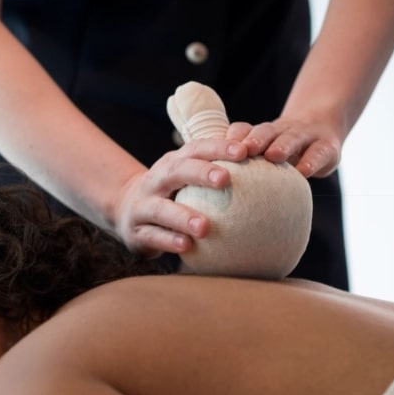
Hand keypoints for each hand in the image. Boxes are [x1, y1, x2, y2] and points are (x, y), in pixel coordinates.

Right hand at [114, 139, 246, 257]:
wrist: (126, 211)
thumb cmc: (172, 193)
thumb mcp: (187, 178)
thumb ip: (217, 173)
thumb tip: (268, 168)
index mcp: (172, 164)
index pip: (195, 149)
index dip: (217, 148)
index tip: (243, 152)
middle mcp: (155, 181)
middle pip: (176, 172)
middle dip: (200, 173)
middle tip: (225, 180)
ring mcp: (143, 206)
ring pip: (161, 209)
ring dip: (183, 216)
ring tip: (205, 227)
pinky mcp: (136, 232)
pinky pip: (153, 236)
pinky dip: (169, 241)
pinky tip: (187, 246)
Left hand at [227, 117, 342, 178]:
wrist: (322, 127)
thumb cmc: (283, 151)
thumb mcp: (266, 152)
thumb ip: (245, 165)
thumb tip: (215, 192)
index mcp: (261, 134)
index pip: (244, 131)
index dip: (234, 137)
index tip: (220, 149)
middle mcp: (281, 132)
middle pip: (266, 132)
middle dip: (255, 140)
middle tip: (244, 151)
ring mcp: (306, 136)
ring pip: (292, 137)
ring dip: (282, 145)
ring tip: (273, 155)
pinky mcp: (327, 147)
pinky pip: (318, 153)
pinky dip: (311, 161)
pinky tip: (303, 171)